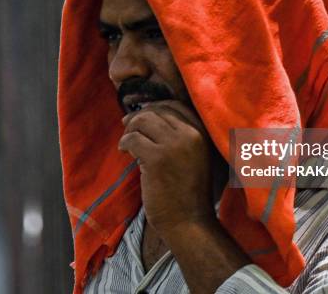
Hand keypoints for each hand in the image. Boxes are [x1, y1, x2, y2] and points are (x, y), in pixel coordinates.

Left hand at [118, 100, 214, 233]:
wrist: (189, 222)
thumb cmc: (190, 192)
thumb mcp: (195, 156)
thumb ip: (180, 135)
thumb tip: (146, 115)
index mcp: (203, 132)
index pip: (175, 106)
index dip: (155, 108)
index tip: (143, 119)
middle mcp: (191, 134)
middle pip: (157, 111)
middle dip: (139, 117)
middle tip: (128, 127)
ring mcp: (174, 145)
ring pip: (143, 121)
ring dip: (130, 129)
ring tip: (126, 143)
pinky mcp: (157, 159)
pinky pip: (133, 139)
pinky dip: (124, 143)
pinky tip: (124, 152)